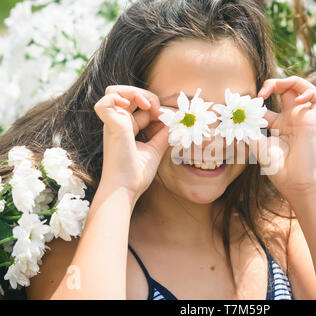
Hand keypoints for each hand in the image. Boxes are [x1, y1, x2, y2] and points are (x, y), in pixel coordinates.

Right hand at [94, 85, 168, 201]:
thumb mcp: (155, 149)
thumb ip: (163, 134)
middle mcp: (117, 123)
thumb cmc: (136, 175)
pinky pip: (105, 101)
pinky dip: (118, 97)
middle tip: (159, 111)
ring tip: (149, 105)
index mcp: (126, 128)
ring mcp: (112, 123)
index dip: (155, 106)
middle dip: (147, 96)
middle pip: (127, 94)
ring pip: (114, 91)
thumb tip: (174, 120)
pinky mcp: (111, 126)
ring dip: (134, 92)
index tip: (168, 118)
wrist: (126, 189)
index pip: (140, 106)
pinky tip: (132, 106)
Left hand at [249, 76, 315, 199]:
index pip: (270, 101)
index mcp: (279, 124)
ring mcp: (304, 118)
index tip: (248, 103)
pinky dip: (309, 92)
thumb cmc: (277, 167)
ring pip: (304, 87)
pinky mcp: (315, 121)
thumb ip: (248, 128)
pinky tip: (296, 101)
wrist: (294, 182)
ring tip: (275, 88)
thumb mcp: (256, 144)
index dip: (258, 97)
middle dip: (273, 83)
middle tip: (260, 93)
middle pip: (286, 88)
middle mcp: (292, 118)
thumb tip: (236, 116)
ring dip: (290, 81)